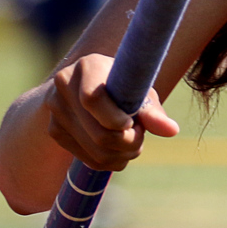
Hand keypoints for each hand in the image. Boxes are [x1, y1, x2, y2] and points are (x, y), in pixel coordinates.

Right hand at [43, 54, 179, 170]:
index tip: (132, 124)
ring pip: (94, 151)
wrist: (86, 85)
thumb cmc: (122, 83)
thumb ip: (152, 109)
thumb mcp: (138, 88)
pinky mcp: (55, 131)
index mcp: (86, 66)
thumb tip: (171, 130)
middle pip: (97, 132)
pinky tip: (119, 149)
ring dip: (122, 155)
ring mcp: (56, 111)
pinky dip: (109, 161)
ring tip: (134, 142)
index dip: (115, 118)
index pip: (93, 98)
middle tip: (142, 136)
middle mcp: (64, 86)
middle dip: (128, 143)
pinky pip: (87, 159)